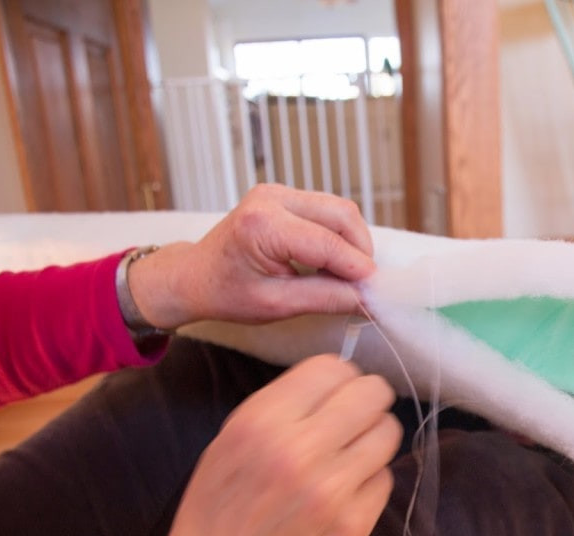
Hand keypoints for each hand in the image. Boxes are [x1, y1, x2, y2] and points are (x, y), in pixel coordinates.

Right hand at [117, 355, 400, 535]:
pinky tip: (345, 493)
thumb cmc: (218, 512)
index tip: (338, 391)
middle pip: (372, 393)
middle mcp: (300, 450)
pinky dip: (370, 481)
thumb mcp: (230, 441)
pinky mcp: (354, 526)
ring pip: (388, 433)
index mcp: (262, 422)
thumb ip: (281, 407)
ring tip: (351, 455)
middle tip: (357, 416)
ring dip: (373, 439)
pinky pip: (386, 479)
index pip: (332, 368)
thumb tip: (334, 382)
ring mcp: (332, 491)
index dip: (341, 376)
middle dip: (368, 400)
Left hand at [129, 184, 375, 328]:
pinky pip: (327, 210)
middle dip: (361, 251)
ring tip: (348, 276)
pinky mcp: (284, 195)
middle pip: (342, 216)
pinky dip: (339, 235)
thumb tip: (366, 297)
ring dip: (353, 242)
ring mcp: (278, 192)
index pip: (328, 244)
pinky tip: (334, 261)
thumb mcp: (276, 305)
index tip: (378, 292)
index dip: (359, 269)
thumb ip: (325, 298)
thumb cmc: (225, 292)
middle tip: (365, 285)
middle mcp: (271, 198)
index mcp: (263, 225)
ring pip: (339, 210)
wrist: (195, 276)